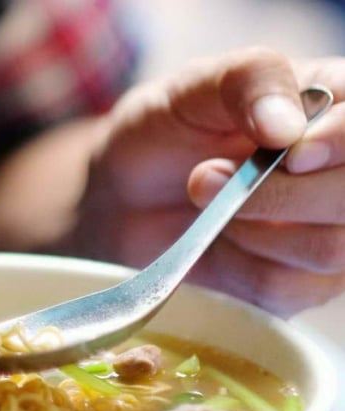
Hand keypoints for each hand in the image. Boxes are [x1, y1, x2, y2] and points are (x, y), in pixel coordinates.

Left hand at [81, 48, 344, 316]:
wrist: (125, 192)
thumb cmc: (167, 128)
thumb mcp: (195, 87)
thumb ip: (248, 82)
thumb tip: (288, 127)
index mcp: (341, 108)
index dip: (340, 144)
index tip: (290, 154)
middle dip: (277, 194)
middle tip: (205, 175)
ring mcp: (333, 232)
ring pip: (328, 250)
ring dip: (250, 227)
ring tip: (203, 195)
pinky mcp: (302, 282)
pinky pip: (287, 289)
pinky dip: (238, 265)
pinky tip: (216, 236)